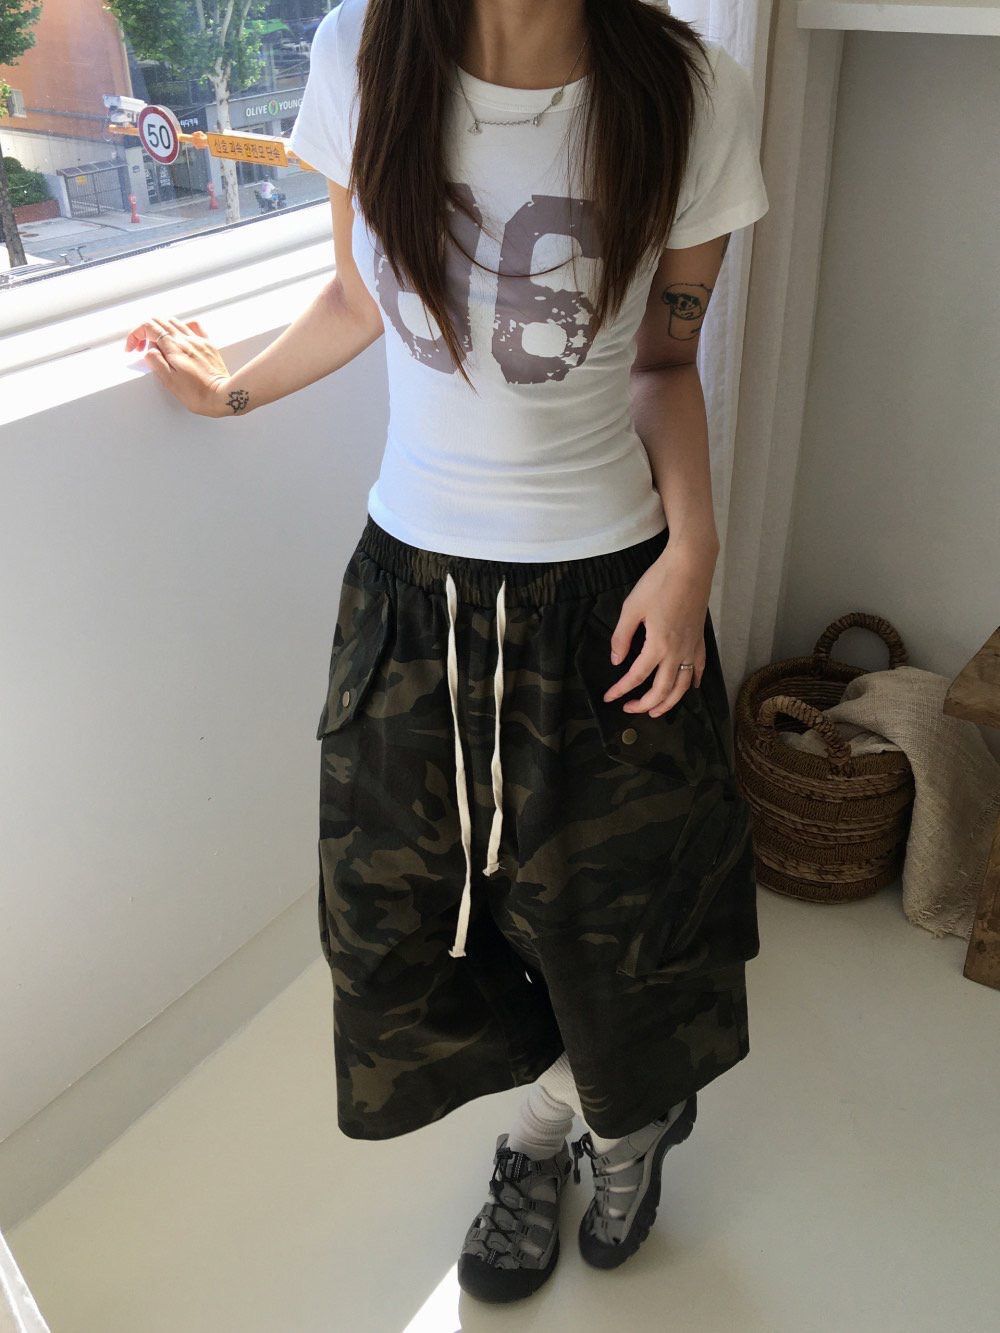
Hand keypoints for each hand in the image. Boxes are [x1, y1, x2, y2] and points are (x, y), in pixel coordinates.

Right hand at [123, 315, 235, 416]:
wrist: (223, 396)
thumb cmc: (197, 394)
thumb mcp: (169, 381)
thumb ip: (155, 361)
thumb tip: (149, 350)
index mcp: (174, 348)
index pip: (148, 327)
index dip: (135, 335)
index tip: (132, 349)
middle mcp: (186, 339)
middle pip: (159, 321)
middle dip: (145, 333)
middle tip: (142, 349)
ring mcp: (198, 340)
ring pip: (174, 322)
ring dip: (161, 330)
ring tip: (160, 347)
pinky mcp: (208, 345)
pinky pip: (193, 326)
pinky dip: (181, 328)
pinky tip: (180, 339)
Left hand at [603, 539, 716, 716]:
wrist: (691, 565)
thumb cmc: (659, 582)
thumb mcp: (632, 608)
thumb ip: (622, 637)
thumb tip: (617, 661)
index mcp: (657, 646)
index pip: (636, 677)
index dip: (621, 691)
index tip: (609, 698)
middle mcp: (677, 652)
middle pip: (662, 690)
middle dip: (645, 704)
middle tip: (629, 709)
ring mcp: (692, 647)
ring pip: (682, 686)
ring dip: (669, 702)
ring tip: (656, 711)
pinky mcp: (700, 638)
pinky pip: (698, 668)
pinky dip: (694, 682)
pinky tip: (689, 688)